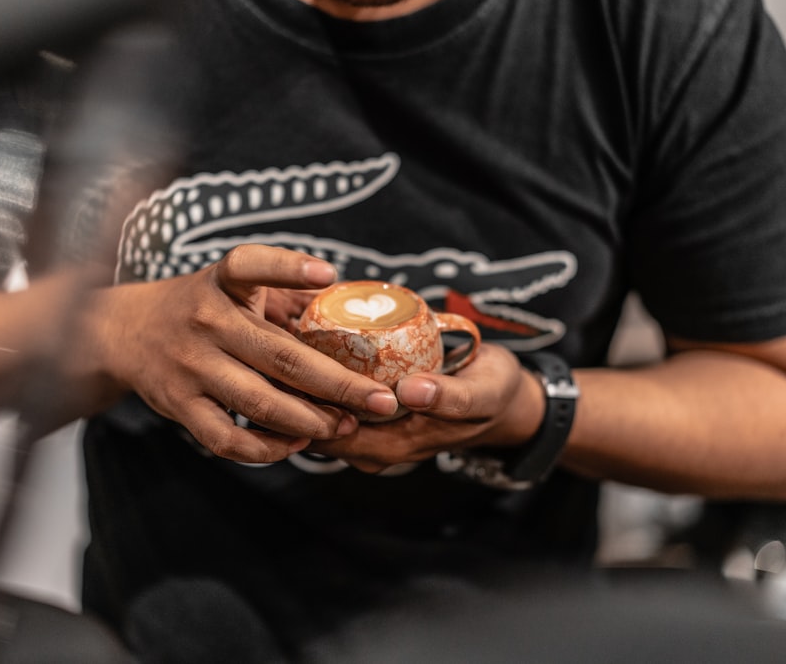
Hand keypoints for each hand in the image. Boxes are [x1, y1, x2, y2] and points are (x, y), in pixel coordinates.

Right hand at [77, 245, 398, 462]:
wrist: (124, 330)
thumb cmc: (198, 307)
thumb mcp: (229, 285)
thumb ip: (281, 295)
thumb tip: (354, 311)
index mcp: (222, 282)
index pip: (251, 265)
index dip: (288, 268)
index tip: (327, 273)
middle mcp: (207, 321)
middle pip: (283, 357)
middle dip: (340, 384)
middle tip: (383, 401)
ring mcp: (192, 367)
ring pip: (261, 402)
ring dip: (311, 421)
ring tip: (347, 426)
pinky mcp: (180, 405)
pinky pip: (227, 439)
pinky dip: (267, 447)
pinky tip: (297, 442)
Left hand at [308, 343, 542, 472]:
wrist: (504, 402)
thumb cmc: (493, 394)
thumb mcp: (482, 394)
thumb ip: (451, 397)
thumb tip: (411, 392)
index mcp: (393, 447)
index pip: (329, 434)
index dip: (304, 404)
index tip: (290, 363)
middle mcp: (374, 447)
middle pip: (315, 424)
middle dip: (294, 390)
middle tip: (280, 342)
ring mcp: (371, 433)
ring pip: (322, 412)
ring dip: (305, 382)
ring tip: (289, 338)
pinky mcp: (373, 416)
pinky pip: (336, 400)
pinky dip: (322, 377)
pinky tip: (312, 344)